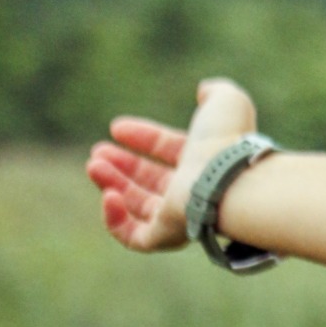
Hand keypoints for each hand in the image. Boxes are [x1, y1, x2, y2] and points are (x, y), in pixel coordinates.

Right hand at [85, 78, 260, 252]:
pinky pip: (134, 236)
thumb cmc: (228, 142)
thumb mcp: (226, 103)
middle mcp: (194, 189)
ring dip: (112, 184)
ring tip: (94, 166)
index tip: (116, 127)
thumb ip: (217, 92)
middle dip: (122, 164)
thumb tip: (204, 90)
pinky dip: (115, 218)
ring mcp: (180, 215)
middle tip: (97, 153)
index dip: (143, 137)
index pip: (169, 150)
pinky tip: (107, 195)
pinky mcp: (166, 237)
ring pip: (138, 205)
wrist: (231, 180)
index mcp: (206, 160)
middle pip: (150, 179)